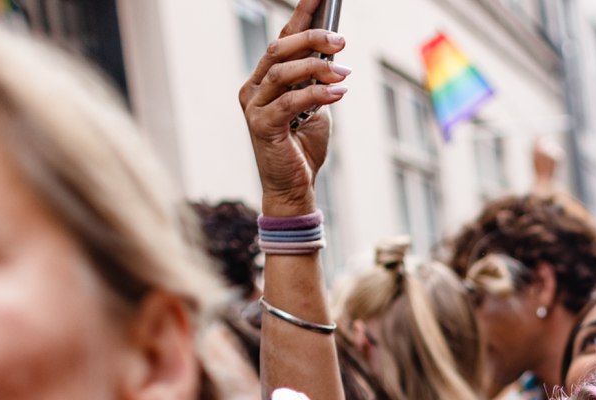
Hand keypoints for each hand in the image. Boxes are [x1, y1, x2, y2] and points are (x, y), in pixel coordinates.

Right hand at [239, 0, 348, 215]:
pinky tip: (338, 93)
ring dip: (316, 67)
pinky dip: (316, 94)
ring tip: (342, 72)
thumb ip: (318, 82)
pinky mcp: (260, 125)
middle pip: (279, 49)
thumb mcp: (316, 108)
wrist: (294, 187)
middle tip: (341, 41)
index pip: (282, 38)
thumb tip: (333, 56)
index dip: (301, 14)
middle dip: (312, 39)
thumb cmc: (304, 147)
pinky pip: (289, 101)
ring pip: (283, 71)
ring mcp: (253, 106)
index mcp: (265, 79)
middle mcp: (254, 88)